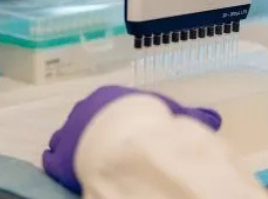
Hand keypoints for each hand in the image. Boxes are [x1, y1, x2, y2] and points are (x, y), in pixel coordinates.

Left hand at [42, 85, 221, 193]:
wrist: (124, 139)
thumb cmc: (150, 121)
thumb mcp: (176, 116)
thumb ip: (191, 116)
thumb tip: (213, 118)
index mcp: (110, 96)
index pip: (110, 108)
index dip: (117, 123)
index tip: (125, 133)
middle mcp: (85, 109)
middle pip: (86, 122)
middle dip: (93, 133)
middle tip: (105, 148)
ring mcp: (69, 131)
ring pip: (67, 138)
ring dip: (74, 147)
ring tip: (87, 160)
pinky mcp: (59, 156)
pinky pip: (54, 158)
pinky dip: (61, 164)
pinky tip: (68, 171)